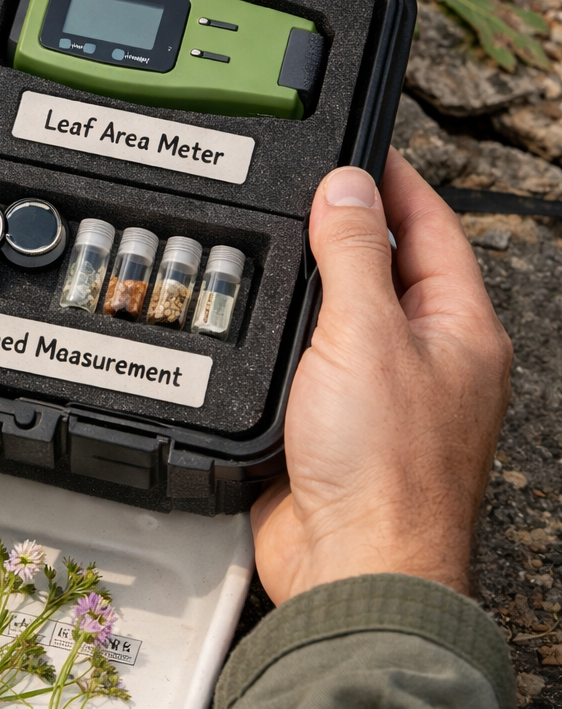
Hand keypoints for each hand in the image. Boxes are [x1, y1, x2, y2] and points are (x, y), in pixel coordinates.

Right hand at [251, 149, 510, 600]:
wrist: (350, 563)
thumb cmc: (385, 468)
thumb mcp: (365, 335)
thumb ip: (352, 253)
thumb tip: (347, 186)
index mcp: (458, 328)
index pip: (429, 228)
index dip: (393, 182)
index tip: (356, 145)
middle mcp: (425, 356)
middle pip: (384, 267)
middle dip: (343, 225)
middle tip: (297, 186)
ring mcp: (378, 391)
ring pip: (340, 313)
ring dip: (308, 280)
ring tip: (269, 240)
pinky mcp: (331, 423)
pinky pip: (307, 358)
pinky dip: (281, 332)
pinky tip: (251, 318)